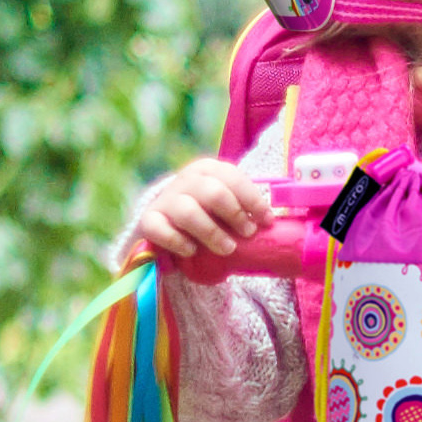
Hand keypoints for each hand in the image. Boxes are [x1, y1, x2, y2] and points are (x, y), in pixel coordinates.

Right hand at [115, 156, 276, 273]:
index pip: (232, 177)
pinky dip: (178, 241)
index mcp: (207, 170)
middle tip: (248, 233)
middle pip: (212, 192)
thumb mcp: (224, 204)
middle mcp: (185, 181)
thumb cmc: (206, 214)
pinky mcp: (149, 220)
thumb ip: (242, 207)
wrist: (165, 224)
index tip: (267, 221)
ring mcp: (165, 200)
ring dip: (211, 232)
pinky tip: (191, 251)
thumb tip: (273, 222)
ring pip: (188, 211)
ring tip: (227, 249)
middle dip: (234, 214)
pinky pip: (160, 229)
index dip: (253, 199)